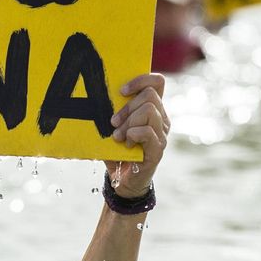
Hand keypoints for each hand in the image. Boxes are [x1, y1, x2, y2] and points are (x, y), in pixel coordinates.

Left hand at [106, 73, 167, 197]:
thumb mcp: (114, 127)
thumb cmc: (117, 151)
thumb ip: (114, 111)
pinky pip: (147, 132)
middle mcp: (161, 120)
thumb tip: (99, 95)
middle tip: (113, 123)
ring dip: (128, 122)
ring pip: (149, 111)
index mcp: (153, 109)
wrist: (122, 181)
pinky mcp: (158, 149)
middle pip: (150, 96)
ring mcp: (162, 134)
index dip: (141, 80)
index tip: (121, 91)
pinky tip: (125, 143)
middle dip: (127, 107)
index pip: (157, 82)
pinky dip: (132, 134)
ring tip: (118, 136)